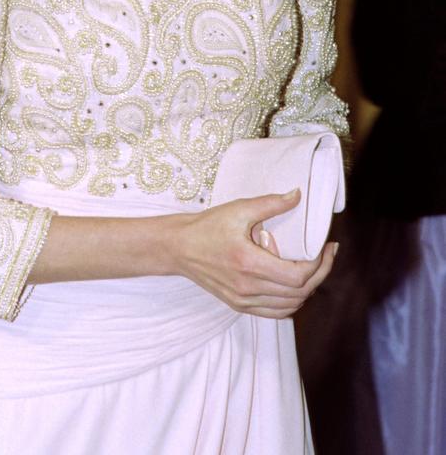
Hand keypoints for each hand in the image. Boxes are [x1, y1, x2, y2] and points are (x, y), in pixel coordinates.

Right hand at [171, 190, 337, 318]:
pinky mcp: (239, 305)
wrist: (179, 248)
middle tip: (328, 254)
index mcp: (249, 263)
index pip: (297, 275)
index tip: (326, 246)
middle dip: (320, 273)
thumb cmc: (208, 226)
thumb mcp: (239, 209)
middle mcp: (247, 287)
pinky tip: (296, 285)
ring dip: (308, 289)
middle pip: (299, 292)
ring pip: (290, 306)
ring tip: (315, 267)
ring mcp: (243, 300)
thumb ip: (270, 204)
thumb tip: (297, 195)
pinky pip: (275, 312)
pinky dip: (292, 302)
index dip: (319, 263)